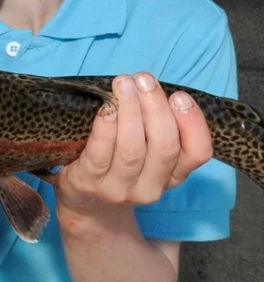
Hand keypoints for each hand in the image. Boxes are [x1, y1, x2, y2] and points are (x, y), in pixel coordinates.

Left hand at [56, 73, 211, 214]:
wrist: (83, 201)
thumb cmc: (117, 163)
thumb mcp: (146, 153)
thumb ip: (155, 126)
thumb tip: (150, 87)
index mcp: (173, 175)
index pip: (198, 153)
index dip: (193, 123)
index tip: (180, 95)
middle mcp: (151, 187)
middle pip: (164, 147)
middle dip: (155, 107)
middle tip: (144, 79)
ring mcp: (119, 189)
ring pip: (132, 149)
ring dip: (130, 111)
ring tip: (123, 84)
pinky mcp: (89, 184)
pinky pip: (99, 154)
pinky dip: (105, 128)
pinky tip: (105, 108)